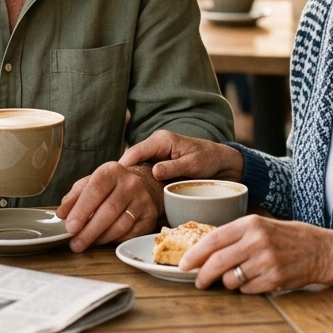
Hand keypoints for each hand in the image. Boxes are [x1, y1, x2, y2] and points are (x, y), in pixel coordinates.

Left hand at [56, 162, 160, 251]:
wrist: (143, 184)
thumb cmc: (110, 186)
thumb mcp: (90, 184)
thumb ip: (74, 197)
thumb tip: (61, 214)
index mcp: (112, 171)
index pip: (96, 190)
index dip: (82, 210)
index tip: (70, 226)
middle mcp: (131, 183)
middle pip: (109, 210)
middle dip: (89, 230)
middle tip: (75, 243)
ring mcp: (143, 200)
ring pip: (120, 225)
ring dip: (100, 238)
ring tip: (85, 243)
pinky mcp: (150, 217)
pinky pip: (130, 234)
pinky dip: (113, 240)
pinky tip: (102, 240)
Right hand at [119, 130, 244, 183]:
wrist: (222, 162)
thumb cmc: (209, 160)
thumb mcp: (193, 164)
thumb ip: (174, 167)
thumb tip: (154, 172)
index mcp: (162, 140)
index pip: (137, 150)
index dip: (124, 164)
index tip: (114, 178)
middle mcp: (156, 144)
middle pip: (132, 157)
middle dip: (121, 172)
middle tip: (111, 189)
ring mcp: (156, 154)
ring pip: (136, 164)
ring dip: (127, 176)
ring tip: (115, 192)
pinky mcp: (158, 163)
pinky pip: (143, 169)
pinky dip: (136, 179)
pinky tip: (129, 191)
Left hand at [179, 215, 332, 292]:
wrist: (322, 250)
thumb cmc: (287, 237)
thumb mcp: (261, 226)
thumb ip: (235, 236)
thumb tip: (204, 252)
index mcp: (250, 224)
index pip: (214, 239)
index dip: (195, 254)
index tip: (183, 265)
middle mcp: (257, 241)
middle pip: (218, 262)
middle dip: (203, 275)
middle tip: (197, 282)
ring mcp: (266, 262)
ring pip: (231, 280)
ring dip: (228, 283)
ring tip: (237, 277)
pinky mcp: (275, 280)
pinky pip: (248, 290)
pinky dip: (246, 289)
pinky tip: (256, 280)